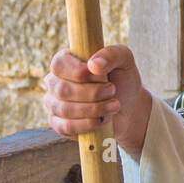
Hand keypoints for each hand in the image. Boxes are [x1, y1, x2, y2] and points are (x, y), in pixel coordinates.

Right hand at [43, 45, 152, 159]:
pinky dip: (88, 124)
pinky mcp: (59, 125)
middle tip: (113, 91)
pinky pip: (66, 127)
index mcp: (66, 61)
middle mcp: (55, 81)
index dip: (79, 72)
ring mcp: (54, 104)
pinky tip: (103, 120)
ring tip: (114, 105)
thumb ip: (111, 55)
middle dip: (93, 93)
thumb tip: (93, 65)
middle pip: (62, 89)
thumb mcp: (124, 60)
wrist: (129, 108)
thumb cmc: (122, 79)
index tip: (101, 75)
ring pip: (65, 109)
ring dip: (94, 109)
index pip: (59, 64)